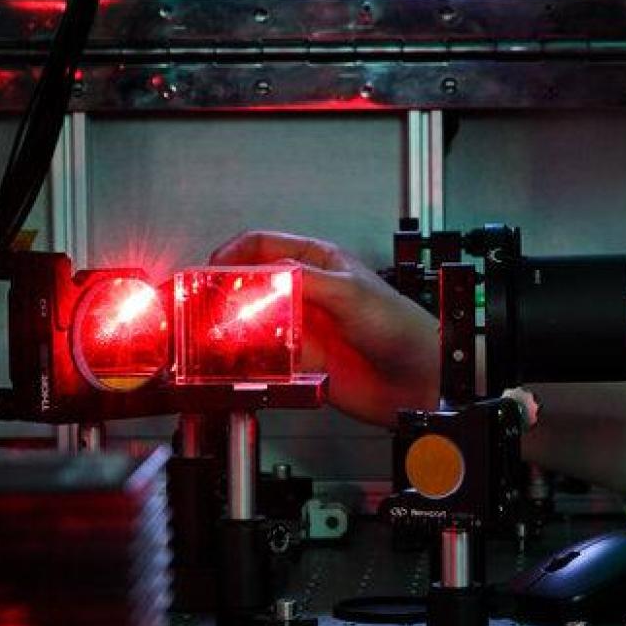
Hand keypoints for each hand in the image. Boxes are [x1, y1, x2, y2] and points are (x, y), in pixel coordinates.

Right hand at [209, 230, 439, 425]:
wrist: (419, 379)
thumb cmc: (402, 327)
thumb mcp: (349, 292)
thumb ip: (302, 280)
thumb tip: (260, 275)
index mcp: (319, 262)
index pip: (263, 246)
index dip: (233, 254)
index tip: (211, 270)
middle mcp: (307, 293)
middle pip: (251, 285)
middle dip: (226, 293)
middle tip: (205, 306)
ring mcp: (302, 327)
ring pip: (253, 323)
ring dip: (233, 329)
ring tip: (217, 335)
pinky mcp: (302, 361)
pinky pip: (265, 358)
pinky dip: (249, 360)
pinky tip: (243, 360)